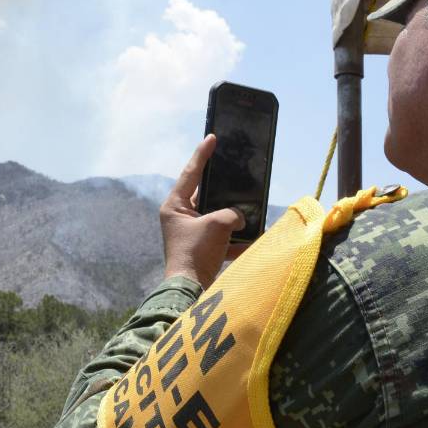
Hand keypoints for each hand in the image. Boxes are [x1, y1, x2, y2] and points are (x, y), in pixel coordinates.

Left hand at [160, 134, 248, 287]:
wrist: (191, 290)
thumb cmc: (197, 252)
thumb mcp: (218, 225)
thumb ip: (233, 214)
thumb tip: (240, 219)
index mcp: (174, 206)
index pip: (191, 173)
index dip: (203, 154)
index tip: (211, 137)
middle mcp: (179, 217)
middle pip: (205, 195)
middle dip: (224, 190)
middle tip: (236, 174)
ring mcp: (190, 234)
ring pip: (216, 217)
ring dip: (233, 216)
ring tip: (250, 208)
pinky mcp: (201, 249)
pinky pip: (221, 238)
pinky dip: (236, 239)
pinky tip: (252, 240)